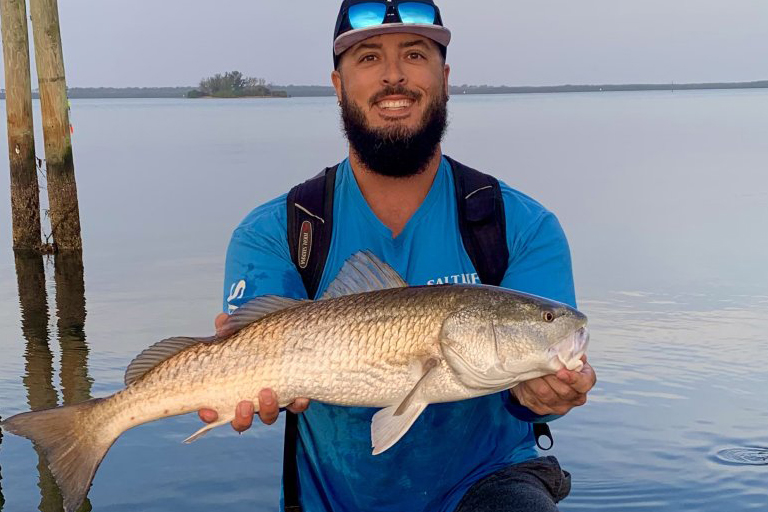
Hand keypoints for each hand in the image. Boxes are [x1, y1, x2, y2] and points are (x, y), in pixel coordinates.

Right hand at [197, 314, 309, 431]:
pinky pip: (296, 406)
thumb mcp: (242, 329)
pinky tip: (300, 396)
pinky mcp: (294, 395)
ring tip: (268, 393)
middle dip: (242, 418)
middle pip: (242, 421)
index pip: (215, 410)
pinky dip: (298, 403)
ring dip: (267, 410)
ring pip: (268, 416)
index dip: (209, 414)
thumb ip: (231, 327)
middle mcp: (251, 400)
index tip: (208, 411)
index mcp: (232, 389)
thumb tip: (222, 321)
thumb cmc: (256, 336)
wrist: (288, 334)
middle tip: (244, 405)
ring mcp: (272, 400)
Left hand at [511, 355, 595, 415]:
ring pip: (546, 394)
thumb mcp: (566, 355)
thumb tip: (567, 347)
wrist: (541, 377)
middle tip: (540, 364)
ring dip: (536, 380)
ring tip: (531, 368)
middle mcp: (574, 397)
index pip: (584, 383)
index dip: (573, 378)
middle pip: (564, 391)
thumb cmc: (557, 363)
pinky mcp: (542, 409)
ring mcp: (559, 406)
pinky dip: (527, 386)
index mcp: (584, 382)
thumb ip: (569, 353)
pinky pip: (533, 398)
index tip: (561, 372)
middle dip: (550, 376)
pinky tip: (526, 377)